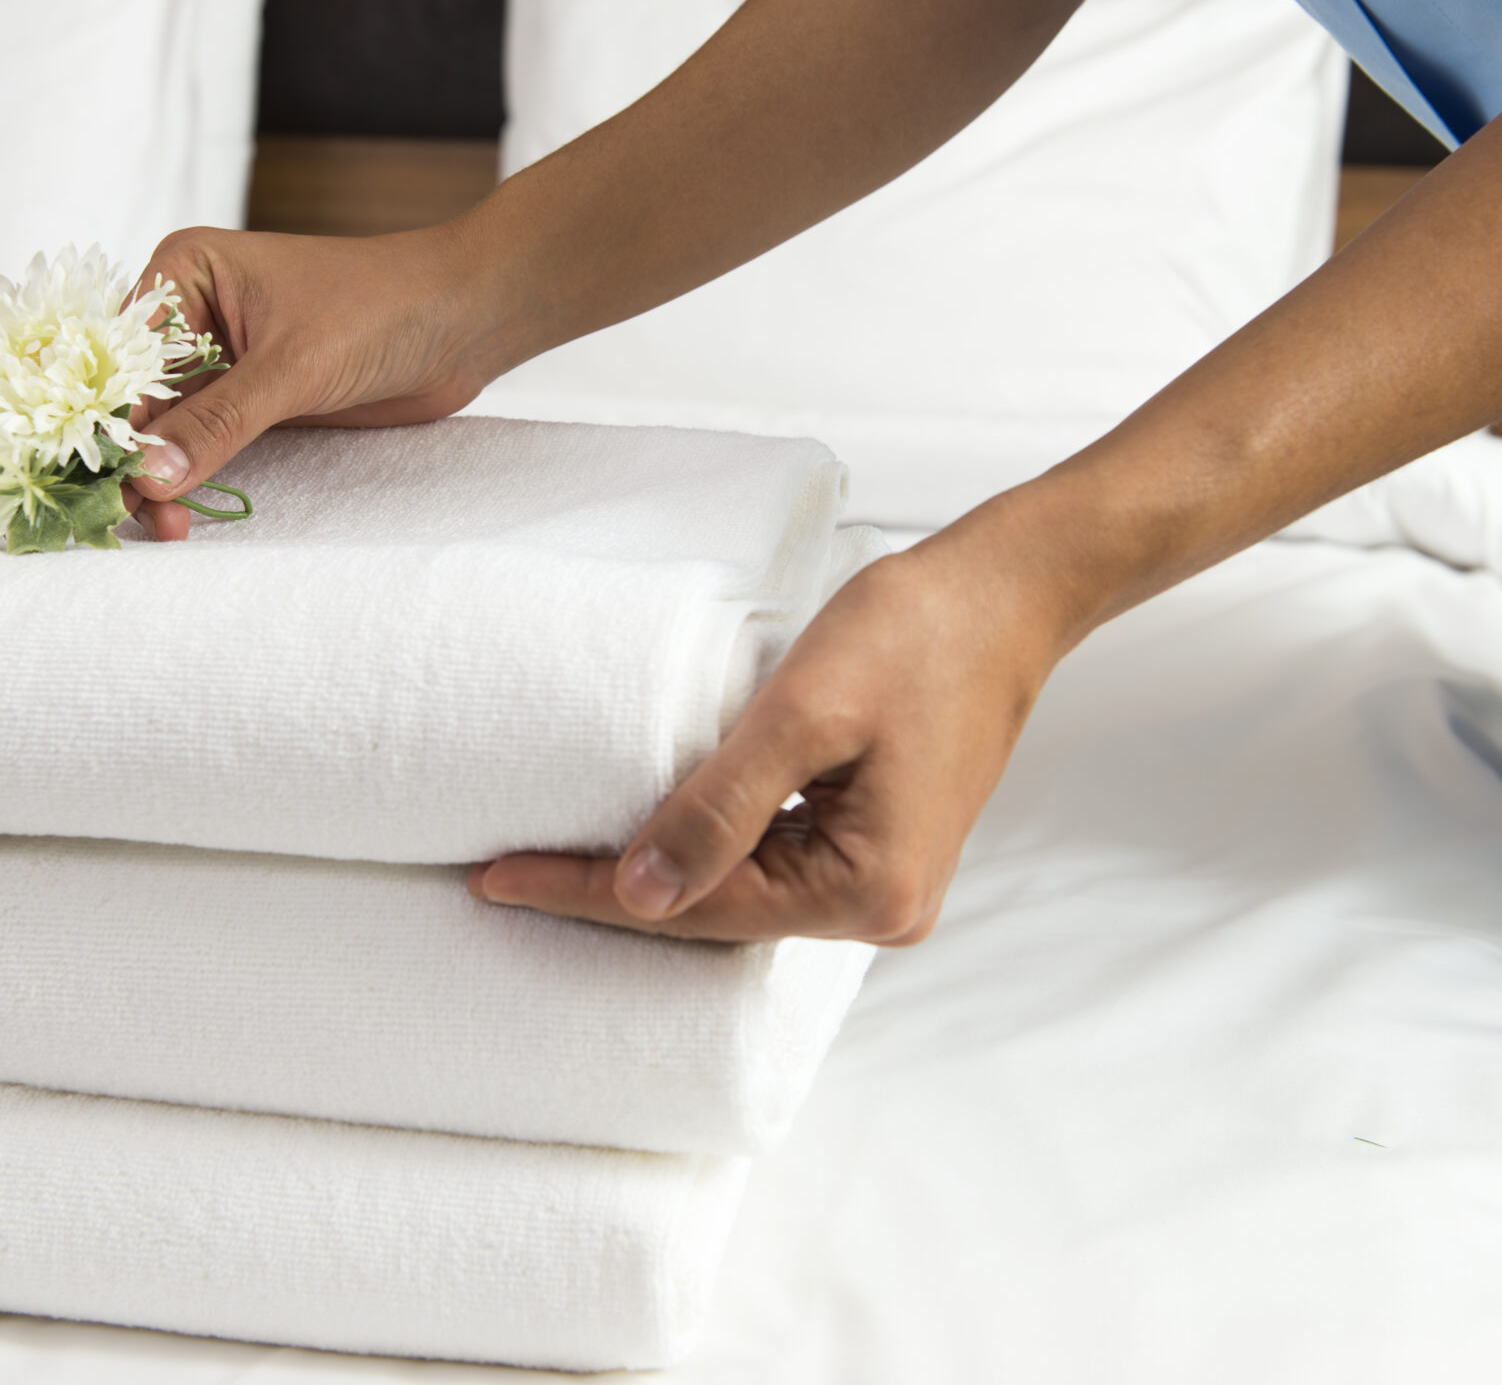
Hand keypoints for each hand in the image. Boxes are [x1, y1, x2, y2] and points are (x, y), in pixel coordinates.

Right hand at [125, 223, 520, 539]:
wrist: (464, 321)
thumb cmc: (383, 307)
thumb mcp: (293, 367)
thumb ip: (218, 424)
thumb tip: (147, 476)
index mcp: (184, 272)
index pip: (121, 355)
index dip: (105, 417)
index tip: (99, 478)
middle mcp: (191, 313)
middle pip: (134, 397)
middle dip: (129, 457)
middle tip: (128, 516)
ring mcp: (220, 360)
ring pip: (164, 429)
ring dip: (158, 478)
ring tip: (164, 528)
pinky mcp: (251, 400)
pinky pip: (203, 445)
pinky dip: (190, 478)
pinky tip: (180, 515)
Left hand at [469, 512, 1088, 944]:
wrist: (1006, 589)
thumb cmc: (918, 634)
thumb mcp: (801, 713)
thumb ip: (718, 809)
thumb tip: (639, 895)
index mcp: (869, 893)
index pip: (699, 906)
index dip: (590, 891)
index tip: (495, 880)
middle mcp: (883, 907)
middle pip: (718, 913)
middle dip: (613, 893)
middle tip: (503, 874)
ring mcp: (883, 878)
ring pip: (740, 890)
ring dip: (653, 871)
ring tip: (552, 855)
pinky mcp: (876, 838)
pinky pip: (771, 860)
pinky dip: (705, 845)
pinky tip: (644, 828)